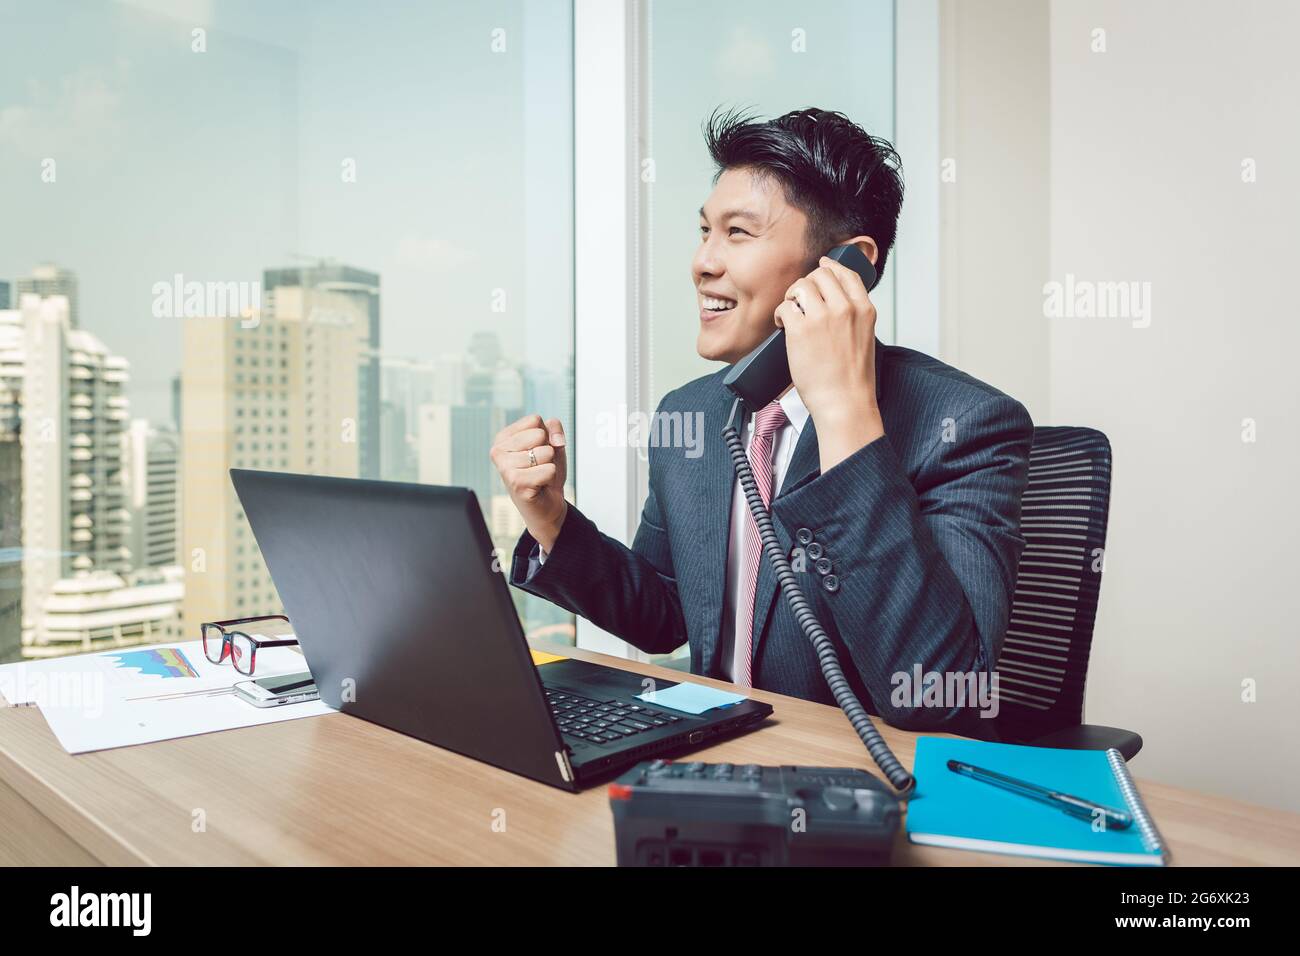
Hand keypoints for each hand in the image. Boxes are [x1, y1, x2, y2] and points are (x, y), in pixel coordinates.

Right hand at [490, 414, 568, 551]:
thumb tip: (555, 440)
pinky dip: (550, 477)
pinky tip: (539, 485)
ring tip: (539, 476)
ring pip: (546, 452)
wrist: (547, 505)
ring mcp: (505, 468)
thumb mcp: (552, 443)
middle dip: (548, 450)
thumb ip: (554, 428)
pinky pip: (549, 470)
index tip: (538, 450)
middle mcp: (498, 451)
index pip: (534, 420)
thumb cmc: (546, 472)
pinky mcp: (517, 483)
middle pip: (539, 434)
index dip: (546, 435)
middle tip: (539, 466)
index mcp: (503, 438)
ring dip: (549, 465)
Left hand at [775, 254, 884, 469]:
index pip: (847, 274)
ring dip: (792, 296)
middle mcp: (845, 308)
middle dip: (808, 283)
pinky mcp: (800, 329)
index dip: (832, 267)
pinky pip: (785, 306)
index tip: (823, 266)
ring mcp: (822, 317)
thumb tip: (831, 304)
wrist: (844, 402)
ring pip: (801, 285)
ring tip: (791, 313)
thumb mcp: (864, 338)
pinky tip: (782, 326)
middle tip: (800, 300)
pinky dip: (780, 314)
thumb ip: (853, 317)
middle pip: (821, 275)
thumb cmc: (852, 379)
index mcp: (864, 310)